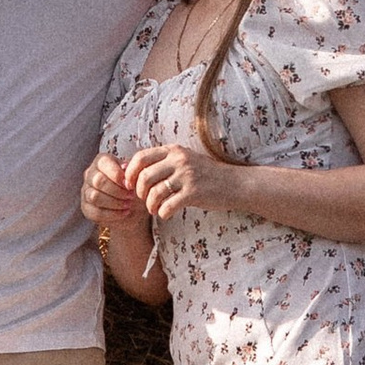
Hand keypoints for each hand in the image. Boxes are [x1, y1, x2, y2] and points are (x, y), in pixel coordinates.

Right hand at [80, 154, 144, 227]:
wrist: (134, 208)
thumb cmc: (133, 187)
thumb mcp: (134, 175)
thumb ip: (130, 169)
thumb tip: (125, 167)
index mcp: (101, 161)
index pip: (103, 163)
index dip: (117, 174)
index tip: (130, 184)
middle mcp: (90, 174)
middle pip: (98, 181)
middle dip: (117, 190)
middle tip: (131, 196)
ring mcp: (86, 191)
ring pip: (95, 197)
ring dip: (115, 202)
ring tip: (128, 205)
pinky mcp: (86, 208)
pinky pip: (95, 212)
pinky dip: (112, 214)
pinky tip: (124, 213)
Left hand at [124, 137, 239, 224]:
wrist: (235, 184)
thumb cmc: (206, 175)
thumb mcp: (184, 161)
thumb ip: (162, 163)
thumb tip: (129, 170)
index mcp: (174, 150)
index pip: (141, 157)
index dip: (130, 173)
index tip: (131, 185)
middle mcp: (179, 160)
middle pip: (144, 177)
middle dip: (139, 193)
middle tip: (145, 200)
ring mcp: (187, 176)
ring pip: (154, 193)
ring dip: (150, 206)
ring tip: (155, 209)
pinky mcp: (194, 193)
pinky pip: (168, 206)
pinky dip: (163, 213)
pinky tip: (166, 214)